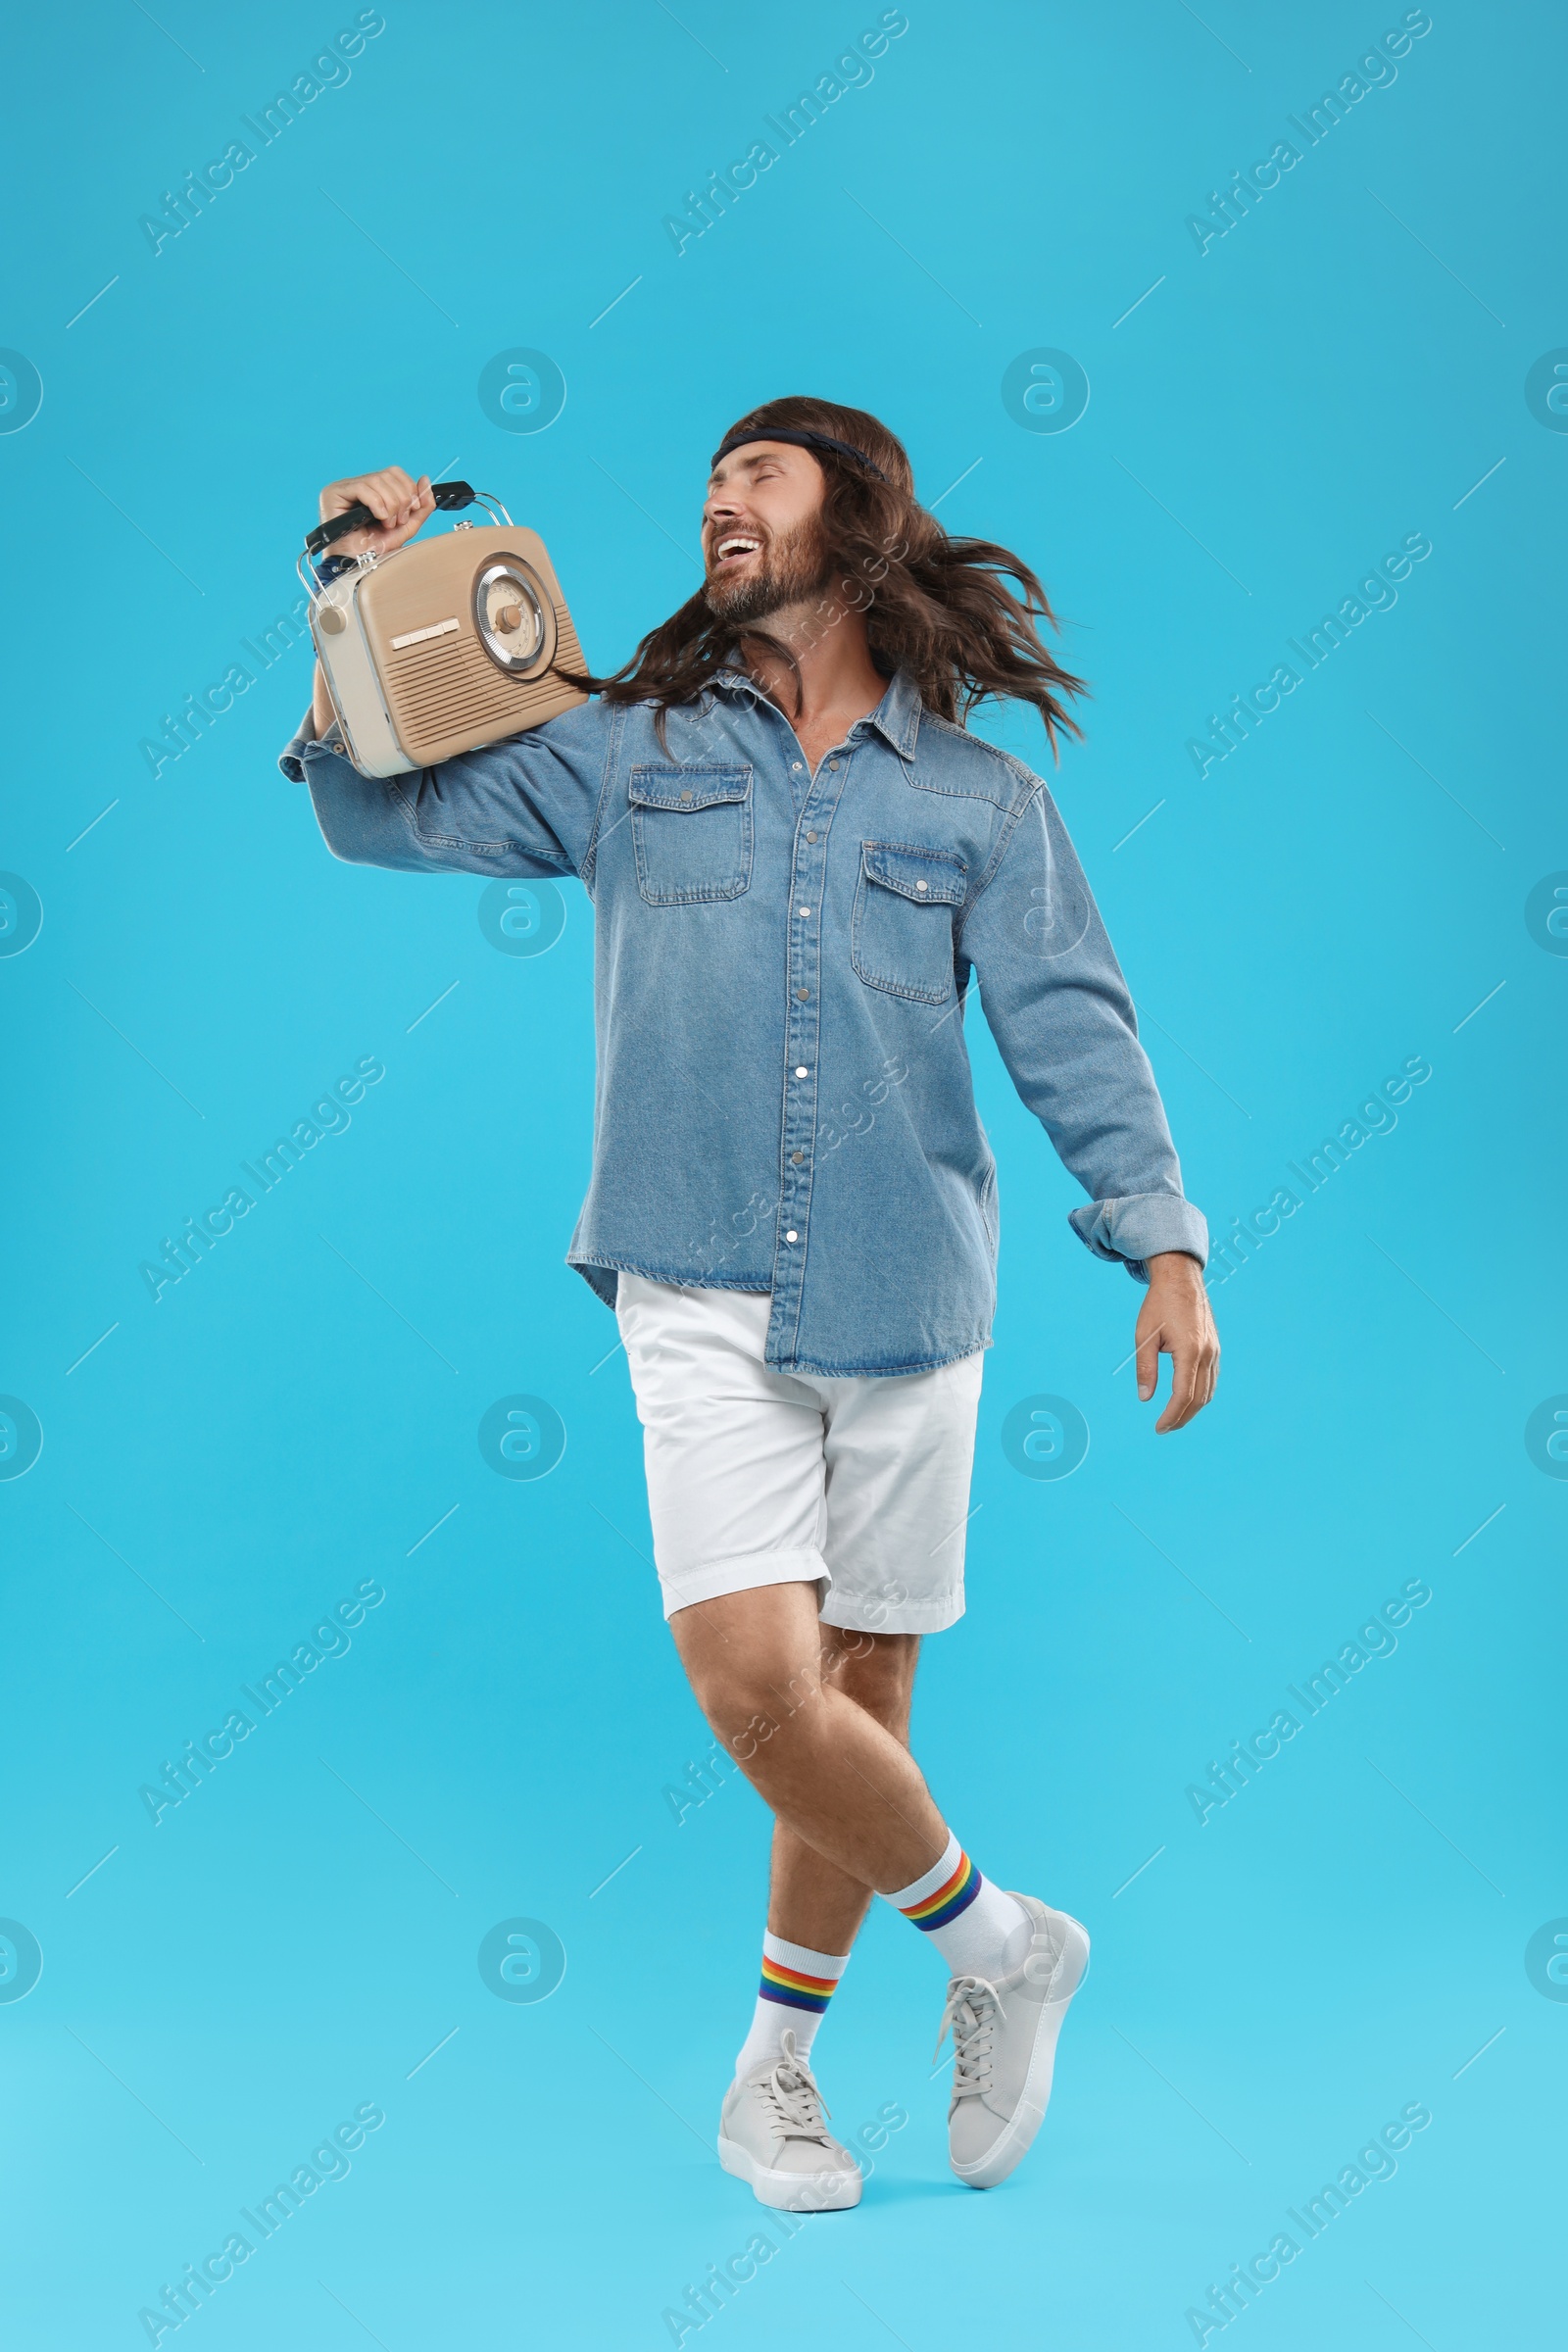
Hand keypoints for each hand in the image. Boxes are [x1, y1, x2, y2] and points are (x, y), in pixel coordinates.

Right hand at [317, 466, 434, 557]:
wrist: (358, 566)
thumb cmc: (376, 549)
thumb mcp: (406, 527)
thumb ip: (421, 506)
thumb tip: (425, 479)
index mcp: (373, 490)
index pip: (394, 473)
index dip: (408, 487)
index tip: (413, 509)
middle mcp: (357, 485)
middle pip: (388, 475)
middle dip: (402, 498)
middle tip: (399, 521)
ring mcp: (344, 488)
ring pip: (377, 480)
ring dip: (390, 504)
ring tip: (388, 523)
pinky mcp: (334, 493)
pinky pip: (361, 488)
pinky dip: (377, 503)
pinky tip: (380, 518)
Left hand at [1135, 1251, 1218, 1431]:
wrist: (1181, 1278)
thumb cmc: (1159, 1304)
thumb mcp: (1144, 1336)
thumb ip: (1145, 1368)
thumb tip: (1144, 1398)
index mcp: (1189, 1350)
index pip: (1182, 1394)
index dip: (1171, 1415)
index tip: (1159, 1428)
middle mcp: (1206, 1353)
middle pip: (1199, 1398)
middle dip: (1182, 1417)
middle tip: (1164, 1429)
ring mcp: (1214, 1350)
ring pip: (1208, 1391)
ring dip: (1193, 1409)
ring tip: (1174, 1419)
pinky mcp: (1215, 1347)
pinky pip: (1211, 1378)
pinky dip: (1201, 1394)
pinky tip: (1187, 1399)